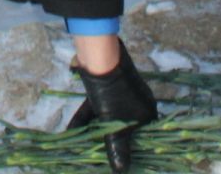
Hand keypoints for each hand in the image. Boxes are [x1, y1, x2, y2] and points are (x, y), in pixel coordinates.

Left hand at [65, 42, 158, 172]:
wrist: (100, 59)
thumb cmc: (114, 93)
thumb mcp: (115, 124)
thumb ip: (117, 148)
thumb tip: (121, 171)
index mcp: (147, 113)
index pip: (143, 137)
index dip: (132, 150)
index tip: (122, 161)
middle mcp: (138, 104)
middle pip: (124, 129)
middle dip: (110, 142)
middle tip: (100, 155)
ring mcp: (122, 95)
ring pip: (108, 118)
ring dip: (94, 130)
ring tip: (81, 144)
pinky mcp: (107, 88)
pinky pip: (99, 109)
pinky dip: (87, 118)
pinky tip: (72, 129)